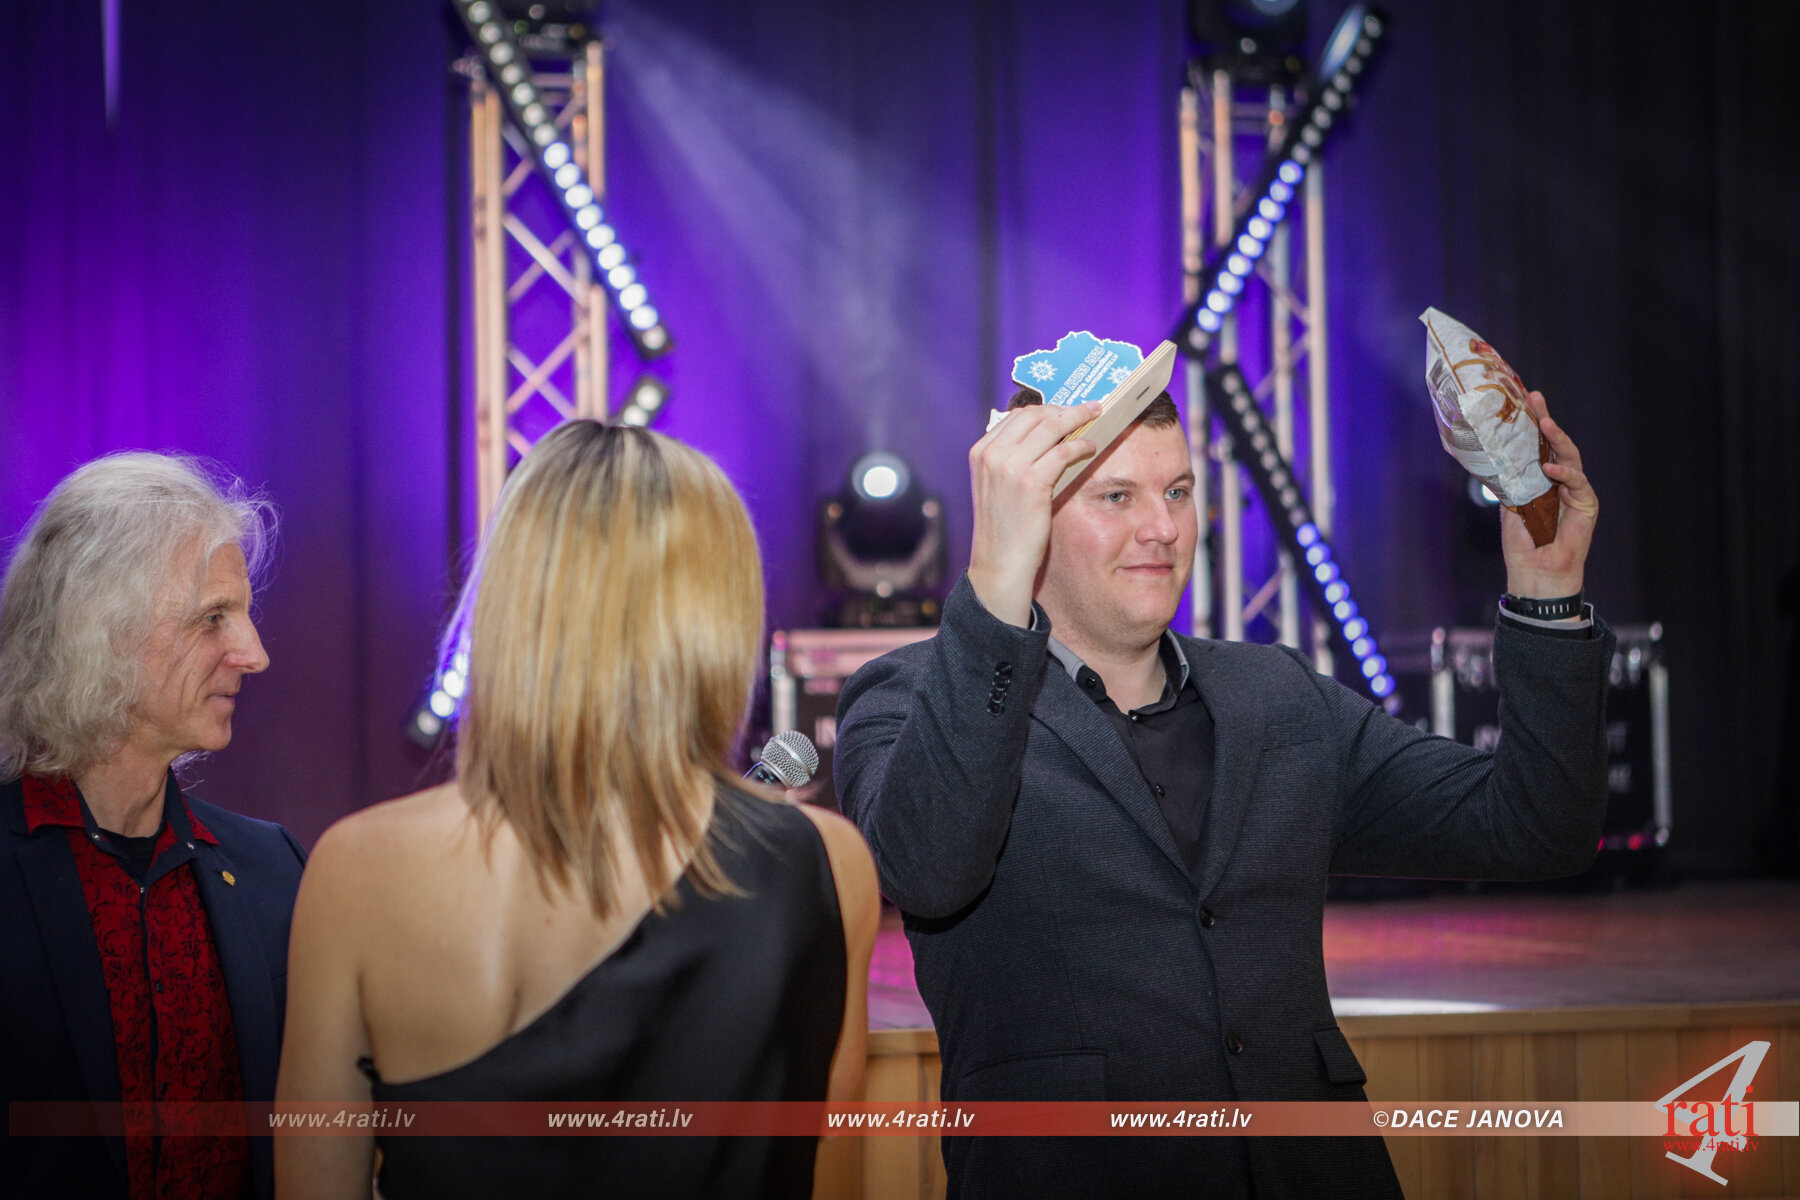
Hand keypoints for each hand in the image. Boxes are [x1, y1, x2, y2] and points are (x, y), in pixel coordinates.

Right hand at [966, 403, 1098, 624]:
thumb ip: (1010, 459)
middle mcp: (992, 454)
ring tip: (1096, 419)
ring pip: (1051, 426)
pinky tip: (1091, 447)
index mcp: (981, 452)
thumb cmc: (1004, 527)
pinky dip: (1081, 445)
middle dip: (1065, 408)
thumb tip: (1043, 437)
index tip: (1066, 410)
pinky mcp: (1031, 481)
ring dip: (1078, 418)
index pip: (1017, 416)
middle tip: (1088, 409)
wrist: (1000, 562)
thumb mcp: (997, 486)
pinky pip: (1064, 450)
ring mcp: (1009, 466)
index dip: (1047, 409)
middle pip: (1035, 414)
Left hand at [1502, 391, 1597, 599]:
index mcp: (1540, 482)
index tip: (1523, 402)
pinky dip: (1564, 472)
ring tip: (1545, 423)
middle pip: (1555, 446)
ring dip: (1557, 439)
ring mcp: (1574, 492)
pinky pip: (1577, 482)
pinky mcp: (1587, 504)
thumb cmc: (1523, 546)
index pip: (1538, 448)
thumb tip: (1498, 459)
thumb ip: (1510, 483)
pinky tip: (1549, 467)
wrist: (1536, 573)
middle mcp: (1559, 483)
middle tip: (1537, 400)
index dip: (1532, 427)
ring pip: (1570, 457)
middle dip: (1546, 422)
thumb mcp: (1510, 508)